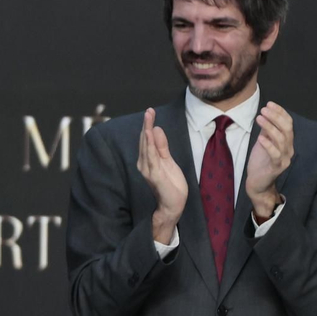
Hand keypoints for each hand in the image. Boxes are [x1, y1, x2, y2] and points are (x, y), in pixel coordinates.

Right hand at [137, 108, 187, 243]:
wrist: (173, 205)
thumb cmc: (171, 185)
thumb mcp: (168, 161)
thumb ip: (162, 146)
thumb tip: (157, 129)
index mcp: (147, 160)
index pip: (147, 140)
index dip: (148, 125)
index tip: (150, 112)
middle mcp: (144, 163)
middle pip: (145, 141)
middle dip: (147, 125)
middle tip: (149, 110)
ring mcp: (148, 169)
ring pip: (147, 146)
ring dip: (147, 131)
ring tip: (148, 117)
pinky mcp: (154, 174)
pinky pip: (151, 156)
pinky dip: (150, 144)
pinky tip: (150, 134)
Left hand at [245, 102, 292, 218]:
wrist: (257, 183)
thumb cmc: (260, 162)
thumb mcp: (264, 142)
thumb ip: (267, 131)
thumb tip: (267, 115)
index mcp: (287, 142)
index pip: (288, 123)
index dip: (280, 113)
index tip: (270, 104)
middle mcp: (289, 149)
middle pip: (287, 129)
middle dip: (276, 117)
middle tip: (264, 109)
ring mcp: (284, 159)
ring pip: (281, 139)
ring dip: (270, 127)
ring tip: (259, 118)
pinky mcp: (277, 168)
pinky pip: (275, 154)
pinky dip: (268, 145)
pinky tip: (260, 138)